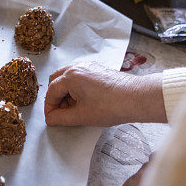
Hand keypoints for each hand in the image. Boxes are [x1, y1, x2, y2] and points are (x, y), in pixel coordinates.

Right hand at [43, 61, 166, 126]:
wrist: (135, 98)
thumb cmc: (111, 106)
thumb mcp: (81, 116)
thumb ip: (61, 118)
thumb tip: (51, 118)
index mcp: (70, 76)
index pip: (51, 91)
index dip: (49, 107)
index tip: (52, 118)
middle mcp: (77, 67)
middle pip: (56, 81)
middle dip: (56, 97)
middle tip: (61, 112)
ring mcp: (88, 66)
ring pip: (68, 78)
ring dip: (66, 92)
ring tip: (74, 108)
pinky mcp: (97, 69)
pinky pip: (79, 76)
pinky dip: (76, 88)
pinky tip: (84, 101)